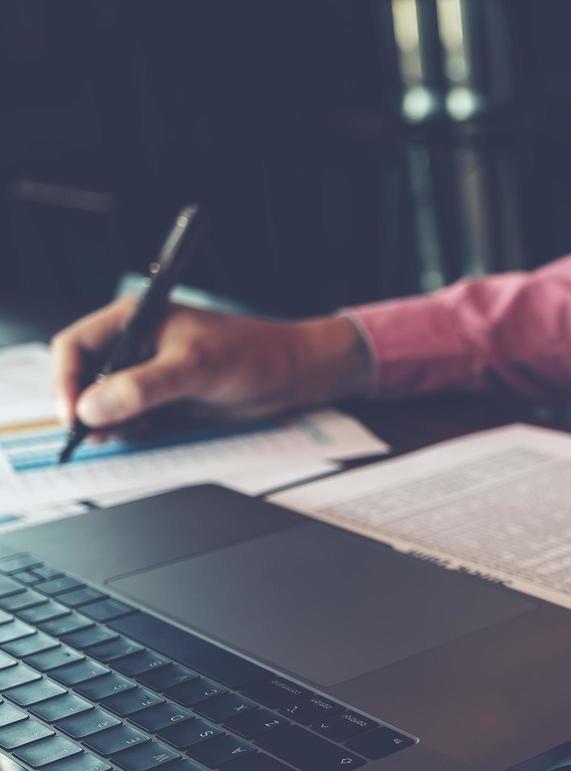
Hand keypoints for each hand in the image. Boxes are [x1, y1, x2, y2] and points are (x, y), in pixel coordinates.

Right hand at [50, 298, 372, 433]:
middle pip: (84, 378)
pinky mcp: (162, 401)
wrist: (290, 377)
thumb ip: (142, 387)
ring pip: (104, 404)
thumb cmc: (251, 355)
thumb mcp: (194, 367)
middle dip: (84, 406)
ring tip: (121, 435)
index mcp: (134, 320)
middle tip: (91, 434)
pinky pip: (129, 419)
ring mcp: (147, 376)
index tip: (72, 414)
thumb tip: (92, 407)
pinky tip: (141, 434)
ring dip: (105, 423)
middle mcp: (134, 347)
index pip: (76, 346)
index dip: (65, 380)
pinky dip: (127, 431)